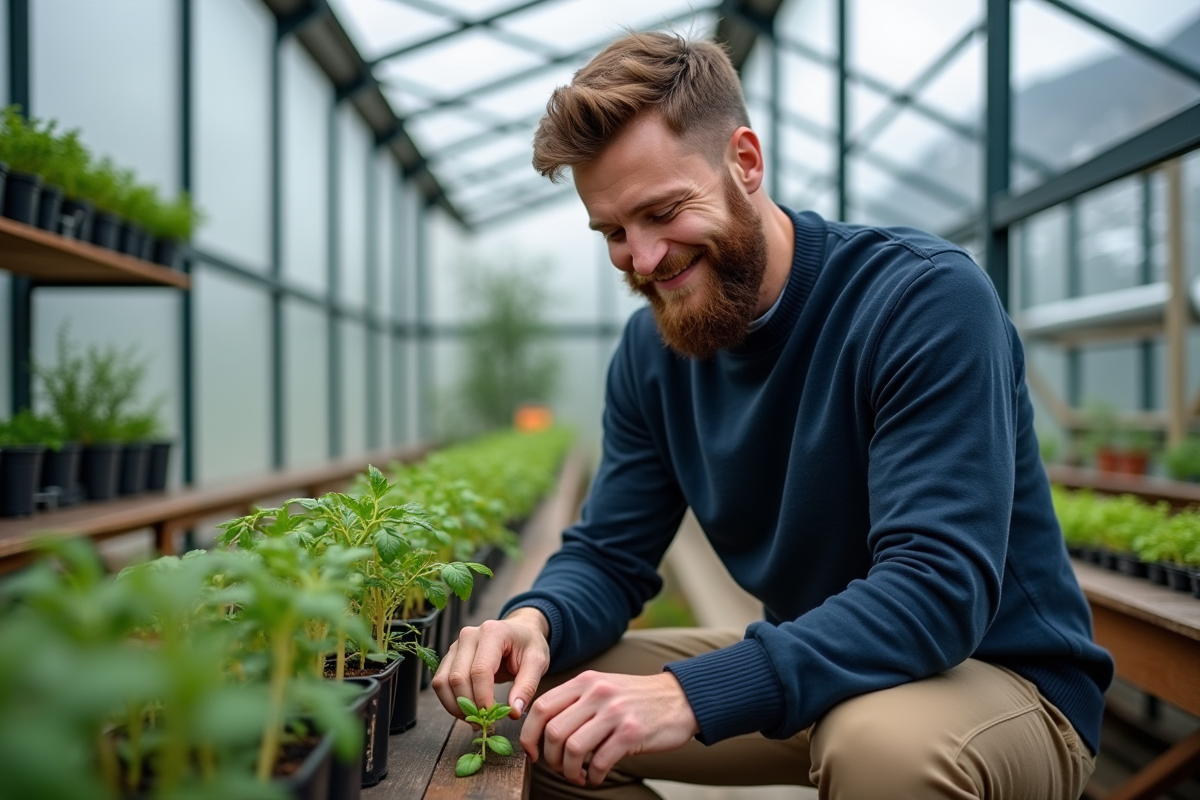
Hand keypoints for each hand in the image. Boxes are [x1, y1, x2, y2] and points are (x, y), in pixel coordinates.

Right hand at [432, 607, 550, 719]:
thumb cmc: (528, 645)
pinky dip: (449, 701)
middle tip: (485, 723)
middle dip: (469, 706)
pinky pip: (440, 682)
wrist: (520, 631)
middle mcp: (469, 636)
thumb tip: (514, 712)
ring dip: (455, 707)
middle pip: (458, 678)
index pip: (480, 671)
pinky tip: (466, 711)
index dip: (483, 698)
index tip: (493, 717)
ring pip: (443, 682)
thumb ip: (527, 687)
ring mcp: (456, 645)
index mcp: (492, 632)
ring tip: (474, 719)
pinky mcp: (450, 657)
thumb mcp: (538, 662)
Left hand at [520, 670, 699, 786]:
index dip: (530, 734)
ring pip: (572, 749)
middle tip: (559, 767)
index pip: (542, 707)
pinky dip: (592, 776)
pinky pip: (599, 762)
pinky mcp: (631, 733)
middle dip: (551, 758)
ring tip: (578, 775)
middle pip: (554, 732)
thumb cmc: (636, 699)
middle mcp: (597, 693)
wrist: (680, 698)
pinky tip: (595, 776)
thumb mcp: (603, 687)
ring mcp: (614, 713)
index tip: (533, 752)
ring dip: (569, 771)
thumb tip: (542, 730)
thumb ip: (575, 701)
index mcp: (585, 681)